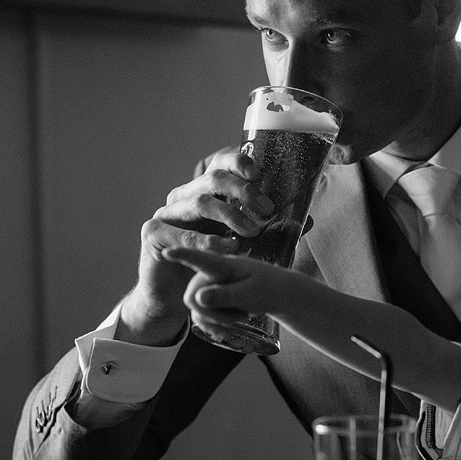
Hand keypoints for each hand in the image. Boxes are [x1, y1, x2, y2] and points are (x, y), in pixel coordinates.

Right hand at [118, 149, 275, 344]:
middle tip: (266, 208)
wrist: (173, 296)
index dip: (239, 162)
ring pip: (200, 202)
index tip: (260, 172)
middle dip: (243, 191)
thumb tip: (306, 221)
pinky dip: (206, 240)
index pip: (221, 165)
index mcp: (204, 192)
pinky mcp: (154, 233)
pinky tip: (227, 247)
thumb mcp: (240, 244)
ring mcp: (166, 213)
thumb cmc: (209, 266)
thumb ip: (268, 231)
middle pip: (213, 179)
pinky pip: (181, 233)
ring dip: (230, 215)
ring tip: (252, 232)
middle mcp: (184, 196)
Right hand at [162, 248, 279, 336]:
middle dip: (212, 312)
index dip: (184, 256)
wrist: (278, 295)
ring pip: (197, 308)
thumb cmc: (269, 289)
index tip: (166, 252)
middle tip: (241, 315)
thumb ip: (225, 295)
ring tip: (241, 316)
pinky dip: (214, 323)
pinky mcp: (209, 296)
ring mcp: (209, 284)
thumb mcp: (251, 293)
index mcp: (225, 264)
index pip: (202, 259)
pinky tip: (231, 323)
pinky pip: (200, 315)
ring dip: (217, 319)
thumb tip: (197, 298)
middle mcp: (212, 272)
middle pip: (193, 295)